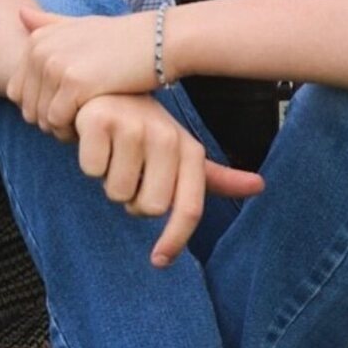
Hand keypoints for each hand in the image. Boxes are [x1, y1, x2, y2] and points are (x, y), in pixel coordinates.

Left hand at [8, 7, 156, 135]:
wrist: (160, 41)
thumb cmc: (122, 38)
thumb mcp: (82, 24)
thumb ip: (50, 23)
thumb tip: (20, 14)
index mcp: (37, 39)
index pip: (16, 92)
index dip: (40, 107)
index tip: (68, 109)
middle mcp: (40, 50)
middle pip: (27, 108)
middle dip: (50, 121)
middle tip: (80, 120)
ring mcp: (55, 65)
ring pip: (40, 118)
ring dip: (61, 129)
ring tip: (87, 121)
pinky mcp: (73, 83)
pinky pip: (58, 122)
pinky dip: (72, 131)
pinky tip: (93, 123)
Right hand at [73, 94, 264, 265]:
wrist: (107, 87)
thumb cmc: (146, 128)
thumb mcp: (182, 150)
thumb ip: (216, 176)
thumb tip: (259, 186)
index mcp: (189, 149)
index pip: (189, 208)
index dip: (174, 240)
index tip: (159, 261)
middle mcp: (166, 136)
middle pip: (147, 208)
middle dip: (132, 200)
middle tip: (129, 172)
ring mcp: (132, 126)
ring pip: (116, 191)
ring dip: (108, 179)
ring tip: (112, 153)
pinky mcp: (99, 120)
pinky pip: (91, 169)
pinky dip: (88, 161)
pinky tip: (94, 141)